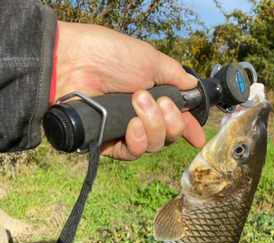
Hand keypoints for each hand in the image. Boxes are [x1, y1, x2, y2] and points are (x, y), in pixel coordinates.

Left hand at [54, 22, 205, 159]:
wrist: (73, 63)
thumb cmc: (109, 55)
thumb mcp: (150, 60)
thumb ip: (175, 75)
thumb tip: (192, 86)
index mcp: (153, 97)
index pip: (176, 120)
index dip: (188, 129)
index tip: (198, 137)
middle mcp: (141, 117)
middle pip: (169, 137)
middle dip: (171, 121)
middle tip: (157, 101)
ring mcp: (125, 131)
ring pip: (154, 145)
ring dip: (153, 125)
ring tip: (137, 103)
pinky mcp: (108, 143)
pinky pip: (132, 154)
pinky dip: (137, 141)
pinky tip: (132, 126)